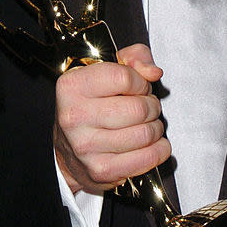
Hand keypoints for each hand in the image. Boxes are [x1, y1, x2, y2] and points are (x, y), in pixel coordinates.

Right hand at [53, 43, 170, 193]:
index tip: (138, 87)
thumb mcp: (106, 70)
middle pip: (138, 108)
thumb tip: (153, 72)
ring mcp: (86, 146)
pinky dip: (159, 150)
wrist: (68, 149)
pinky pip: (148, 158)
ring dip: (155, 128)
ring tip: (146, 125)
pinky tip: (152, 144)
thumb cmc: (91, 106)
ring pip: (146, 133)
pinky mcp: (101, 169)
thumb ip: (134, 57)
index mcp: (73, 86)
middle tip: (146, 107)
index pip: (124, 77)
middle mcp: (74, 116)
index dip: (141, 82)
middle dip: (152, 106)